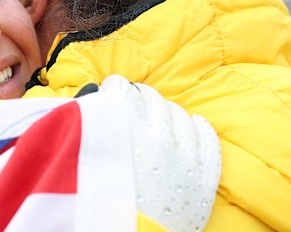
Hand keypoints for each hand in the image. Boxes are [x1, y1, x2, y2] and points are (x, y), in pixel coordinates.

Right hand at [98, 75, 220, 231]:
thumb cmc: (98, 203)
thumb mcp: (83, 157)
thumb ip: (87, 126)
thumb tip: (91, 106)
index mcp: (124, 128)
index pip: (122, 88)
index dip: (114, 87)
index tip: (111, 91)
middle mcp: (158, 136)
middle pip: (151, 98)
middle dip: (138, 98)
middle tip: (130, 105)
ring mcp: (185, 156)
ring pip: (180, 114)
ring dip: (165, 112)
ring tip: (156, 120)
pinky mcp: (203, 178)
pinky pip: (208, 139)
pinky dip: (200, 127)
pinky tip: (194, 123)